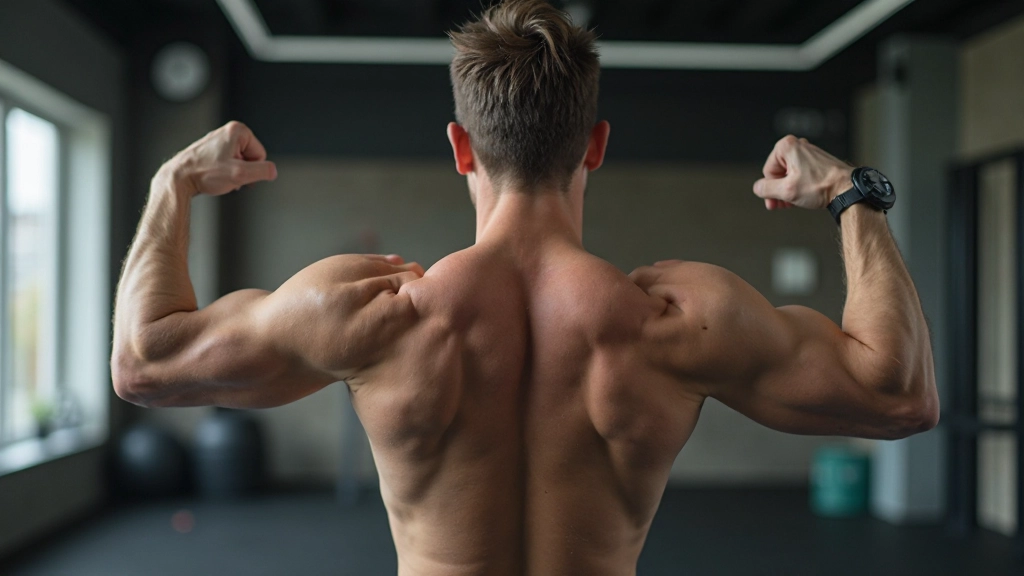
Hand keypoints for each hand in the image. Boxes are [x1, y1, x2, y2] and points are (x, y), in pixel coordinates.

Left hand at [159, 121, 277, 196]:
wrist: (179, 178)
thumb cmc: (204, 173)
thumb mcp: (240, 174)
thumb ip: (263, 171)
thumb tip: (272, 171)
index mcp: (237, 131)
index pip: (261, 154)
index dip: (252, 169)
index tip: (237, 173)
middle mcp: (227, 132)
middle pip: (250, 157)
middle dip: (242, 170)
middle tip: (227, 175)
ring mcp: (218, 140)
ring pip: (239, 162)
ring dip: (233, 173)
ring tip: (218, 176)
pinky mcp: (212, 149)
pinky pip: (228, 163)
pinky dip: (224, 172)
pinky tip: (214, 176)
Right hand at [753, 135, 852, 210]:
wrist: (847, 188)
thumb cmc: (822, 186)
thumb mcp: (787, 191)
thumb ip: (766, 189)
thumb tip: (758, 188)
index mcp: (787, 146)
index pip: (768, 172)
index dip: (770, 189)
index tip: (775, 202)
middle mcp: (798, 145)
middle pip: (777, 172)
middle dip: (778, 191)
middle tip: (782, 204)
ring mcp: (808, 152)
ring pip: (789, 174)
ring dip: (788, 190)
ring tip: (793, 202)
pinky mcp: (816, 161)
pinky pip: (800, 173)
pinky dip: (799, 186)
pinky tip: (803, 196)